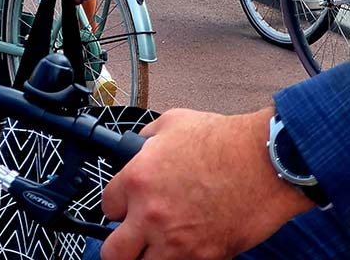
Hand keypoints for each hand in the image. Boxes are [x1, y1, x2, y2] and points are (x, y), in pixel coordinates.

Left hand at [100, 107, 311, 259]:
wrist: (263, 162)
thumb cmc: (223, 140)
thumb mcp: (172, 123)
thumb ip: (148, 139)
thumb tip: (141, 146)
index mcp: (138, 179)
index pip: (107, 206)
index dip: (117, 205)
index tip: (125, 206)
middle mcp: (151, 215)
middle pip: (114, 252)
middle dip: (120, 245)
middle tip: (130, 238)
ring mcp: (177, 243)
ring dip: (147, 257)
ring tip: (156, 246)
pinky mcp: (204, 258)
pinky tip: (186, 248)